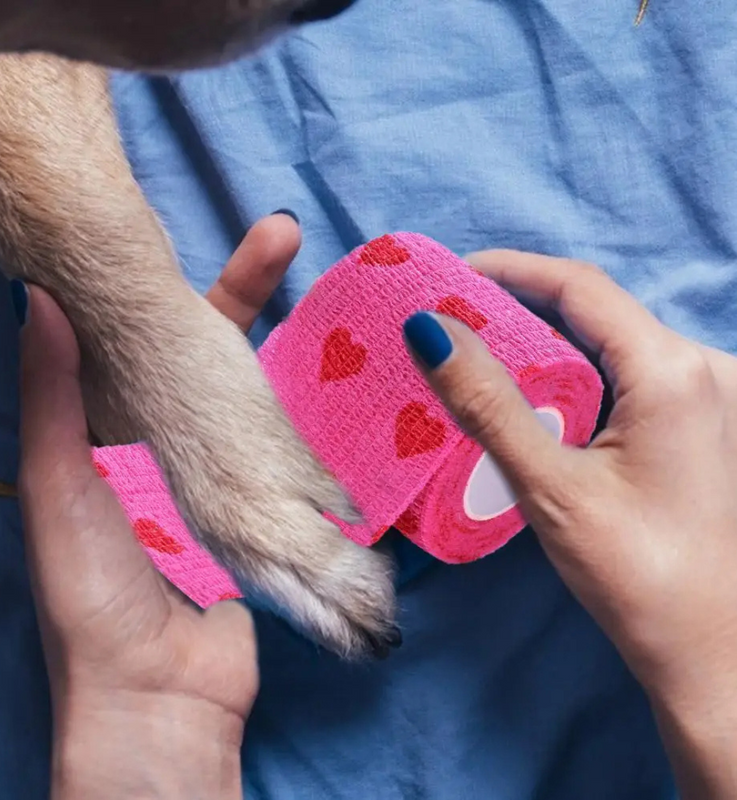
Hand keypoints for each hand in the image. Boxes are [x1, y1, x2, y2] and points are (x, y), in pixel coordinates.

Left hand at [17, 213, 300, 799]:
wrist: (154, 691)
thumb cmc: (96, 583)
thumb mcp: (59, 484)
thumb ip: (54, 398)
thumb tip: (35, 297)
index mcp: (127, 431)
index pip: (161, 338)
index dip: (189, 283)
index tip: (206, 235)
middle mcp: (183, 448)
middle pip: (223, 358)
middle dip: (254, 295)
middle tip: (287, 234)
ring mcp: (236, 481)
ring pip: (269, 401)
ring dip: (298, 354)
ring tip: (322, 286)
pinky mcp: (280, 517)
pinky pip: (304, 460)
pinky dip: (326, 423)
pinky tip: (356, 384)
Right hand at [403, 250, 736, 798]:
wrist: (705, 646)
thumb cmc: (632, 571)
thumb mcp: (550, 485)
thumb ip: (488, 404)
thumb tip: (429, 330)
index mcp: (672, 371)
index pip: (579, 288)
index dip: (509, 270)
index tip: (449, 275)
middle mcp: (697, 367)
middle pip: (593, 312)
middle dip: (518, 306)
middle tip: (449, 317)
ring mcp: (701, 395)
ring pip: (604, 343)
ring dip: (540, 343)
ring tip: (474, 350)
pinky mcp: (691, 423)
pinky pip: (619, 375)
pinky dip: (567, 374)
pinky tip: (527, 393)